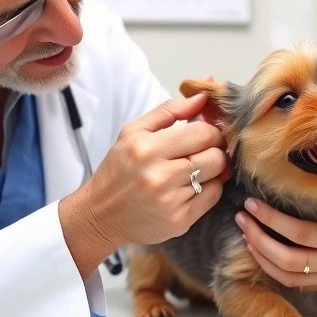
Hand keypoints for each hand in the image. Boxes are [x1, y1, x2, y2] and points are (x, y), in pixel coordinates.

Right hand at [61, 91, 229, 277]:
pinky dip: (209, 188)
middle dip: (215, 149)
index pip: (203, 133)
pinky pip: (212, 198)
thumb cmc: (118, 170)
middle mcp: (159, 176)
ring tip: (196, 168)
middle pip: (215, 155)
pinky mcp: (179, 221)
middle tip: (203, 150)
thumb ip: (171, 110)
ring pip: (217, 176)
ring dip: (212, 169)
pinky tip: (193, 186)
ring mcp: (171, 202)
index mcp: (147, 148)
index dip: (211, 130)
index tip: (205, 133)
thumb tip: (204, 95)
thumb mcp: (134, 131)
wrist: (99, 215)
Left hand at [235, 182, 316, 290]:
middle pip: (287, 257)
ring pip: (288, 276)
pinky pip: (298, 285)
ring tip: (246, 236)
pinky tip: (265, 256)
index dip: (271, 219)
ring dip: (263, 258)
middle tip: (242, 218)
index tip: (252, 204)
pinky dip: (277, 272)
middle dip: (258, 238)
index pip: (299, 232)